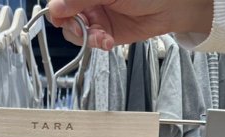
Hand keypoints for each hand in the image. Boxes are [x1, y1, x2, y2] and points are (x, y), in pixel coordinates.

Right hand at [47, 0, 212, 50]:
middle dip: (72, 26)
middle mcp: (89, 2)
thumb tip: (56, 8)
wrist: (168, 6)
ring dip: (86, 38)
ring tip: (102, 37)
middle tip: (81, 29)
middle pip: (65, 17)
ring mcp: (96, 17)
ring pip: (77, 33)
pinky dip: (97, 44)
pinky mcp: (105, 33)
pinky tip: (107, 41)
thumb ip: (81, 0)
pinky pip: (92, 42)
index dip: (58, 9)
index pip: (62, 1)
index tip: (59, 15)